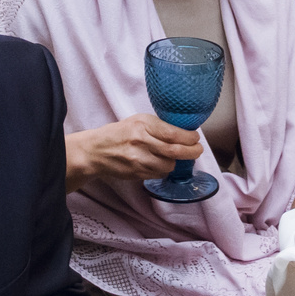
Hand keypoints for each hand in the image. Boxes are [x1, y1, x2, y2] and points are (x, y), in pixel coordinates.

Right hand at [63, 114, 199, 190]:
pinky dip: (164, 169)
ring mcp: (138, 160)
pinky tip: (162, 163)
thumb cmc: (118, 134)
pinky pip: (159, 174)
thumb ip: (158, 126)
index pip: (173, 133)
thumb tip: (183, 133)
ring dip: (177, 162)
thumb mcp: (138, 121)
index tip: (195, 138)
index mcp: (142, 125)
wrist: (96, 151)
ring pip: (169, 165)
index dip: (189, 138)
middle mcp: (141, 142)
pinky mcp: (137, 173)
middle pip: (175, 151)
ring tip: (176, 157)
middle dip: (192, 152)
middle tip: (198, 150)